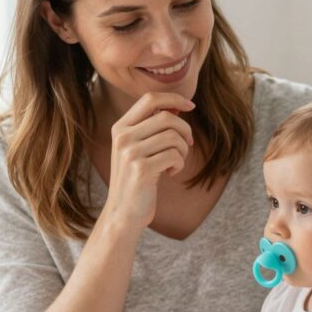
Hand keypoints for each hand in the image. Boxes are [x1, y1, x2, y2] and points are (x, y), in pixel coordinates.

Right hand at [104, 92, 194, 229]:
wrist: (124, 213)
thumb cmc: (137, 179)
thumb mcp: (139, 149)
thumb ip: (152, 128)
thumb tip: (177, 106)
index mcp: (120, 127)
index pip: (150, 99)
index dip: (174, 98)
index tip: (191, 106)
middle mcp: (122, 137)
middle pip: (166, 117)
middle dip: (185, 130)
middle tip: (187, 145)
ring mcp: (130, 153)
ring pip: (173, 137)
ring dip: (183, 150)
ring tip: (175, 162)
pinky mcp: (141, 169)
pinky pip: (174, 156)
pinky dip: (179, 164)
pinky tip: (169, 173)